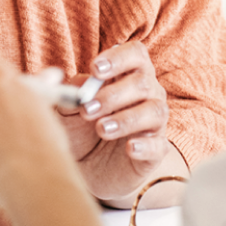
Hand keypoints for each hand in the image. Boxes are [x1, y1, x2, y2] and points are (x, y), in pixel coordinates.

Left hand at [58, 41, 181, 205]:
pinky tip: (129, 148)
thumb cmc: (80, 131)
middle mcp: (147, 94)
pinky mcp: (155, 152)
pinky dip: (145, 145)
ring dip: (126, 119)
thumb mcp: (67, 111)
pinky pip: (159, 145)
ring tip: (101, 129)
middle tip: (87, 110)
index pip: (135, 54)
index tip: (95, 69)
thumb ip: (69, 94)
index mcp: (128, 75)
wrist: (86, 171)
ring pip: (155, 111)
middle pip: (143, 83)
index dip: (118, 57)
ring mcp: (154, 123)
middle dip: (113, 94)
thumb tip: (79, 82)